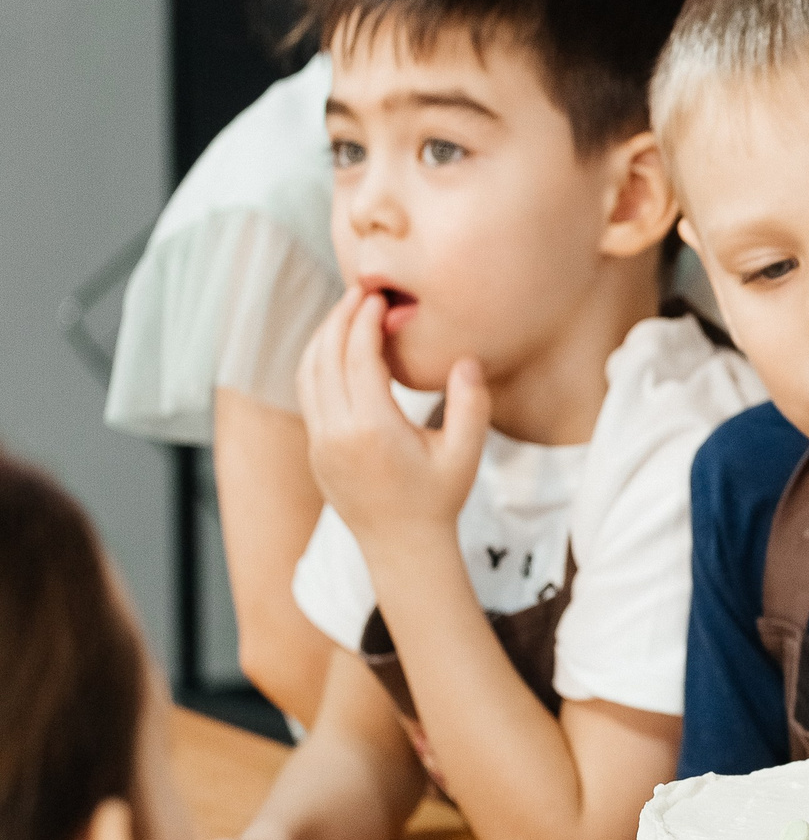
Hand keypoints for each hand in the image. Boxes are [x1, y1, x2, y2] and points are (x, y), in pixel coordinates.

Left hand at [296, 288, 486, 550]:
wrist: (402, 546)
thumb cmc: (439, 499)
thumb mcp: (466, 453)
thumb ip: (471, 404)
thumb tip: (466, 359)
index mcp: (372, 429)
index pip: (357, 357)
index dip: (365, 320)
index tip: (379, 297)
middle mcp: (336, 433)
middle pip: (324, 357)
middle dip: (339, 319)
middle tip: (360, 292)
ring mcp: (319, 442)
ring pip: (307, 373)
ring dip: (323, 337)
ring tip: (346, 314)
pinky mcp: (314, 449)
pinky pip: (307, 393)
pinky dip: (317, 362)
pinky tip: (338, 350)